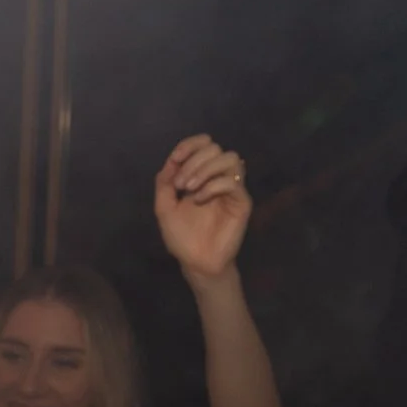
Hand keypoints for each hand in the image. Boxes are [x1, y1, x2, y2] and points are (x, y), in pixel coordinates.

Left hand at [153, 134, 251, 281]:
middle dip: (194, 161)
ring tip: (189, 188)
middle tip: (181, 184)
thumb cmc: (182, 236)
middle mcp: (219, 178)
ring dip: (205, 169)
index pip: (204, 145)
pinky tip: (199, 200)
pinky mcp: (242, 202)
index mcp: (202, 175)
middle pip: (216, 149)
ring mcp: (233, 189)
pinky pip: (233, 182)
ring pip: (230, 158)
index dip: (190, 144)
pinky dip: (213, 186)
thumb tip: (172, 160)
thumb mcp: (164, 207)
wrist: (196, 262)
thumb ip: (165, 183)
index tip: (175, 158)